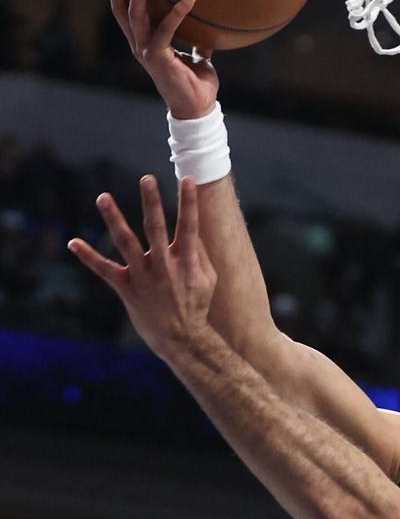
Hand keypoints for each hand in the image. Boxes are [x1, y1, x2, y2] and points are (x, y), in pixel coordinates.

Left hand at [68, 176, 216, 360]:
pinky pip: (105, 270)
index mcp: (187, 262)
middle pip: (157, 229)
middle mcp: (165, 267)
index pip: (190, 227)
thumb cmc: (196, 306)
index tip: (188, 179)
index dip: (189, 203)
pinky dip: (88, 256)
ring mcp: (144, 277)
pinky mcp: (127, 289)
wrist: (181, 339)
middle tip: (147, 179)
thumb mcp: (208, 279)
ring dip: (114, 219)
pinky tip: (73, 242)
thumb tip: (194, 228)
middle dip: (152, 203)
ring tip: (103, 197)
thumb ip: (200, 253)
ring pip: (127, 243)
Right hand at [108, 0, 218, 119]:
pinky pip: (166, 28)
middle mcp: (140, 45)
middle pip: (120, 9)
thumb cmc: (197, 85)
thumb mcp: (197, 58)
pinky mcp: (158, 57)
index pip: (125, 11)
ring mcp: (146, 51)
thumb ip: (197, 42)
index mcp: (145, 42)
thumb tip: (209, 28)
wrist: (198, 109)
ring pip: (135, 14)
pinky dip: (177, 12)